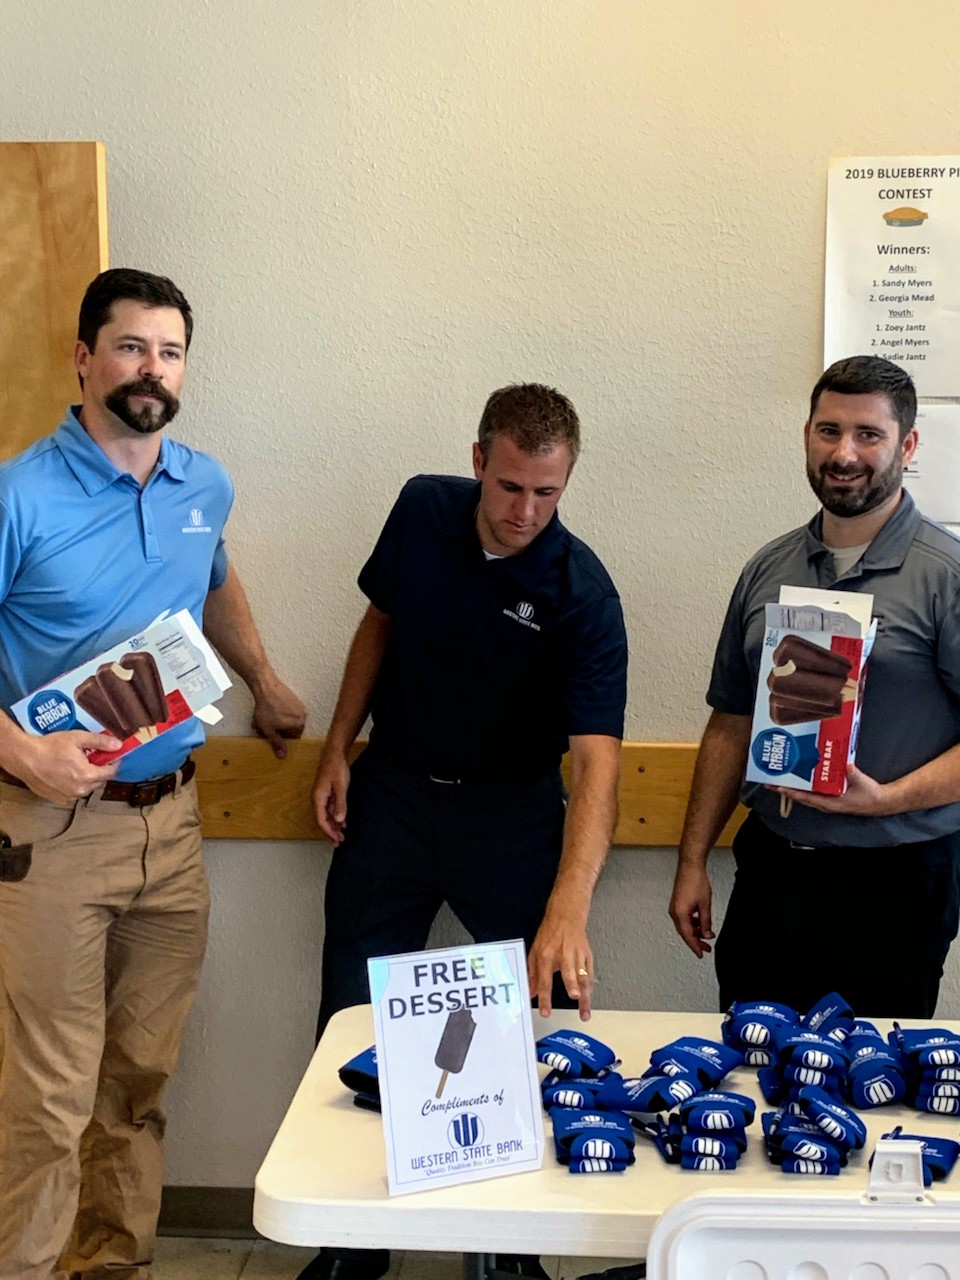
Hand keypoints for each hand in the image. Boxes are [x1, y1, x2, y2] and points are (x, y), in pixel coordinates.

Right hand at [13, 731, 121, 803]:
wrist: (25, 758)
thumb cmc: (48, 748)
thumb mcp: (77, 738)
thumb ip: (100, 741)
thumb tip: (117, 745)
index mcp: (87, 775)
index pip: (111, 773)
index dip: (113, 762)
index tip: (111, 756)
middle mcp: (79, 789)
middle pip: (99, 780)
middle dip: (99, 769)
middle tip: (91, 757)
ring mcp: (68, 796)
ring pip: (86, 787)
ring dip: (86, 777)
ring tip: (76, 764)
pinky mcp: (58, 799)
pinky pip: (73, 792)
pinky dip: (74, 784)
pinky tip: (66, 773)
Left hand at [251, 676, 305, 757]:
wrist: (266, 688)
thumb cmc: (268, 709)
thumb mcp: (269, 731)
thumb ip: (277, 744)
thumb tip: (282, 755)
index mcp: (299, 724)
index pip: (292, 737)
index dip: (280, 737)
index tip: (271, 734)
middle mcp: (302, 714)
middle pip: (289, 727)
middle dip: (276, 728)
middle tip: (264, 726)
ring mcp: (298, 705)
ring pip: (286, 718)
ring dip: (275, 719)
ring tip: (263, 717)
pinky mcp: (292, 697)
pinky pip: (285, 708)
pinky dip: (277, 711)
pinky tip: (267, 709)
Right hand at [312, 750, 350, 844]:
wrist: (334, 753)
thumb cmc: (336, 767)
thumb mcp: (341, 787)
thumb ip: (340, 804)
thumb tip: (338, 821)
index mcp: (318, 798)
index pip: (320, 820)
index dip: (328, 832)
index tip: (336, 840)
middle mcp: (317, 799)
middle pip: (322, 820)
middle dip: (330, 832)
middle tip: (339, 842)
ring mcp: (321, 796)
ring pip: (326, 815)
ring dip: (333, 825)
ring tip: (342, 835)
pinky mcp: (326, 793)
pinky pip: (329, 809)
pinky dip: (335, 816)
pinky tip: (342, 821)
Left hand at [527, 899, 593, 1021]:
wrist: (566, 916)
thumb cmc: (549, 933)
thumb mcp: (535, 950)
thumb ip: (532, 974)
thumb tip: (530, 993)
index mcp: (546, 955)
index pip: (545, 980)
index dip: (545, 997)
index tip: (545, 1012)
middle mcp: (563, 955)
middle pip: (568, 972)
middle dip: (572, 985)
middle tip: (574, 997)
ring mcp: (577, 955)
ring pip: (583, 976)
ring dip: (585, 995)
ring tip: (585, 1012)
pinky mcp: (587, 955)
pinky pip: (589, 973)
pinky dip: (590, 988)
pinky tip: (589, 999)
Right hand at [669, 863, 714, 957]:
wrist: (690, 866)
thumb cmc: (695, 881)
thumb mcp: (705, 905)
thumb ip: (706, 922)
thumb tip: (707, 934)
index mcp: (680, 914)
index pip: (688, 936)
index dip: (695, 947)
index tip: (701, 954)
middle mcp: (674, 912)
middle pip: (685, 933)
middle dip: (696, 941)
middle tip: (706, 948)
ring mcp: (675, 908)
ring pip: (684, 926)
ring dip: (695, 932)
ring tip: (706, 936)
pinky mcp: (677, 904)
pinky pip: (684, 919)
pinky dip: (692, 924)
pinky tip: (700, 924)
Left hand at [770, 764, 891, 816]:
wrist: (880, 803)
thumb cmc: (870, 795)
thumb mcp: (862, 783)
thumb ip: (854, 774)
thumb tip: (846, 765)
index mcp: (830, 803)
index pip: (805, 798)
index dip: (790, 792)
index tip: (777, 787)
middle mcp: (824, 803)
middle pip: (800, 797)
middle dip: (784, 789)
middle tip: (769, 781)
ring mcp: (826, 801)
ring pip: (804, 795)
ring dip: (792, 788)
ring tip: (779, 778)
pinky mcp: (830, 797)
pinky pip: (812, 792)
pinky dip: (803, 786)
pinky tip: (799, 778)